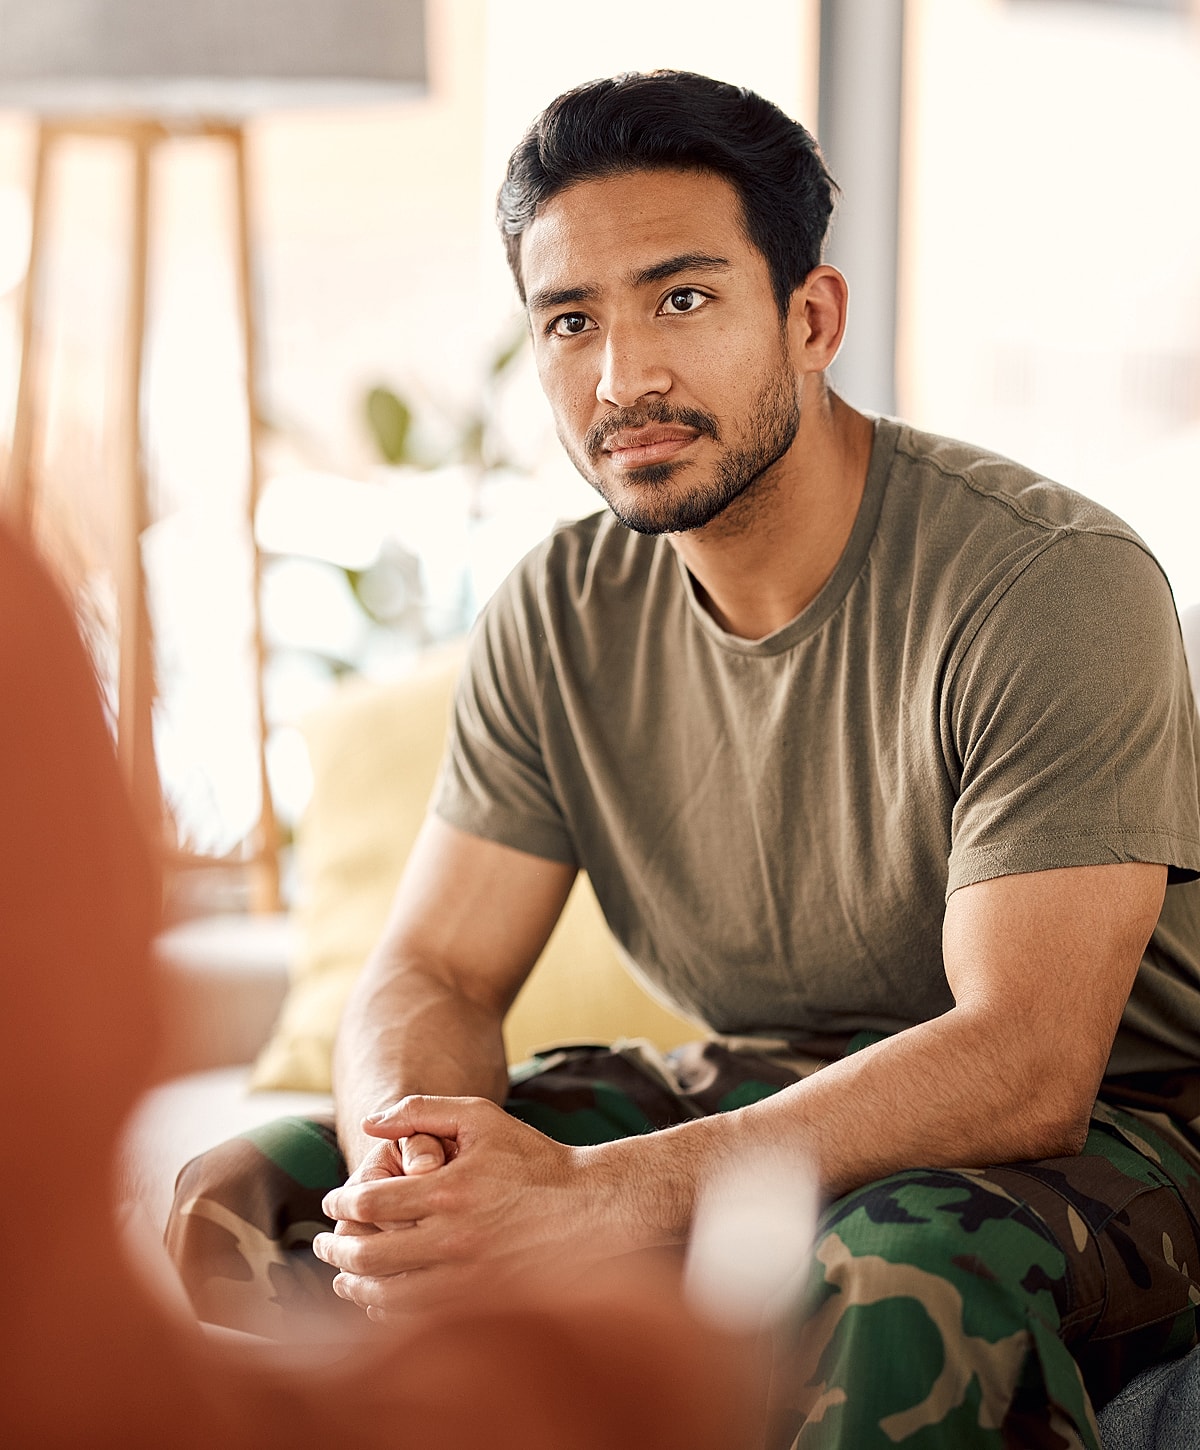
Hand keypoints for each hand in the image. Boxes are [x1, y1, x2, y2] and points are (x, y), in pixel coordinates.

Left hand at [314, 1096, 612, 1320]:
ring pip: (387, 1297)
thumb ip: (422, 1110)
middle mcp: (454, 1239)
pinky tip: (381, 1297)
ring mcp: (468, 1279)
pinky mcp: (481, 1305)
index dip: (342, 1201)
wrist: (590, 1207)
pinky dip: (388, 1311)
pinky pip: (418, 1320)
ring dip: (355, 1286)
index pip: (370, 1203)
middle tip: (324, 1243)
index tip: (333, 1200)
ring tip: (343, 1276)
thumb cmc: (533, 1157)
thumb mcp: (481, 1116)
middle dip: (337, 1249)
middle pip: (368, 1256)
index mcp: (449, 1191)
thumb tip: (369, 1121)